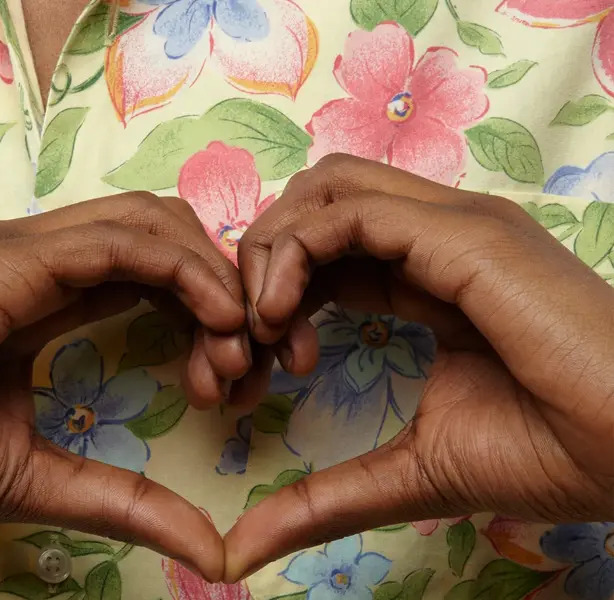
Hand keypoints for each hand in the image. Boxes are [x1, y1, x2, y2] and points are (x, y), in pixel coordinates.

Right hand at [0, 193, 254, 580]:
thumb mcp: (34, 477)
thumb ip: (124, 500)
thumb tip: (212, 547)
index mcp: (36, 294)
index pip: (147, 270)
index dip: (204, 311)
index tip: (231, 382)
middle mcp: (32, 257)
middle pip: (161, 234)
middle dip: (221, 289)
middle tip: (249, 365)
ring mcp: (18, 250)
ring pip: (150, 224)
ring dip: (213, 280)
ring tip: (239, 351)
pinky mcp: (6, 261)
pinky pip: (120, 242)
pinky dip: (183, 272)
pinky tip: (216, 325)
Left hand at [223, 155, 613, 580]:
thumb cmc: (550, 455)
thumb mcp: (408, 471)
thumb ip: (322, 496)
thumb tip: (239, 547)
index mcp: (428, 273)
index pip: (320, 252)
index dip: (269, 299)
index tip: (250, 372)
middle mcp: (435, 236)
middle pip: (312, 206)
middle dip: (256, 267)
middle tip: (241, 348)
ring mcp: (452, 226)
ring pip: (323, 192)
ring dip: (269, 254)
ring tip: (261, 331)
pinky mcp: (463, 233)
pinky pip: (349, 210)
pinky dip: (296, 253)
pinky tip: (280, 318)